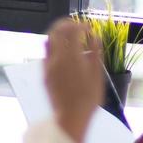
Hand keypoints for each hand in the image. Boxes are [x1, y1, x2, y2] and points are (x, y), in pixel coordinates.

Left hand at [44, 18, 103, 142]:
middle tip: (77, 26)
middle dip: (67, 24)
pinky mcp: (44, 74)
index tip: (88, 27)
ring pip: (49, 40)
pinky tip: (63, 52)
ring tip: (70, 37)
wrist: (70, 118)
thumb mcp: (98, 76)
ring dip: (59, 34)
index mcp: (72, 57)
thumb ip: (96, 53)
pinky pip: (46, 53)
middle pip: (56, 30)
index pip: (73, 30)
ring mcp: (48, 66)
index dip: (81, 25)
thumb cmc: (88, 100)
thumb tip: (95, 37)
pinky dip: (54, 46)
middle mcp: (57, 58)